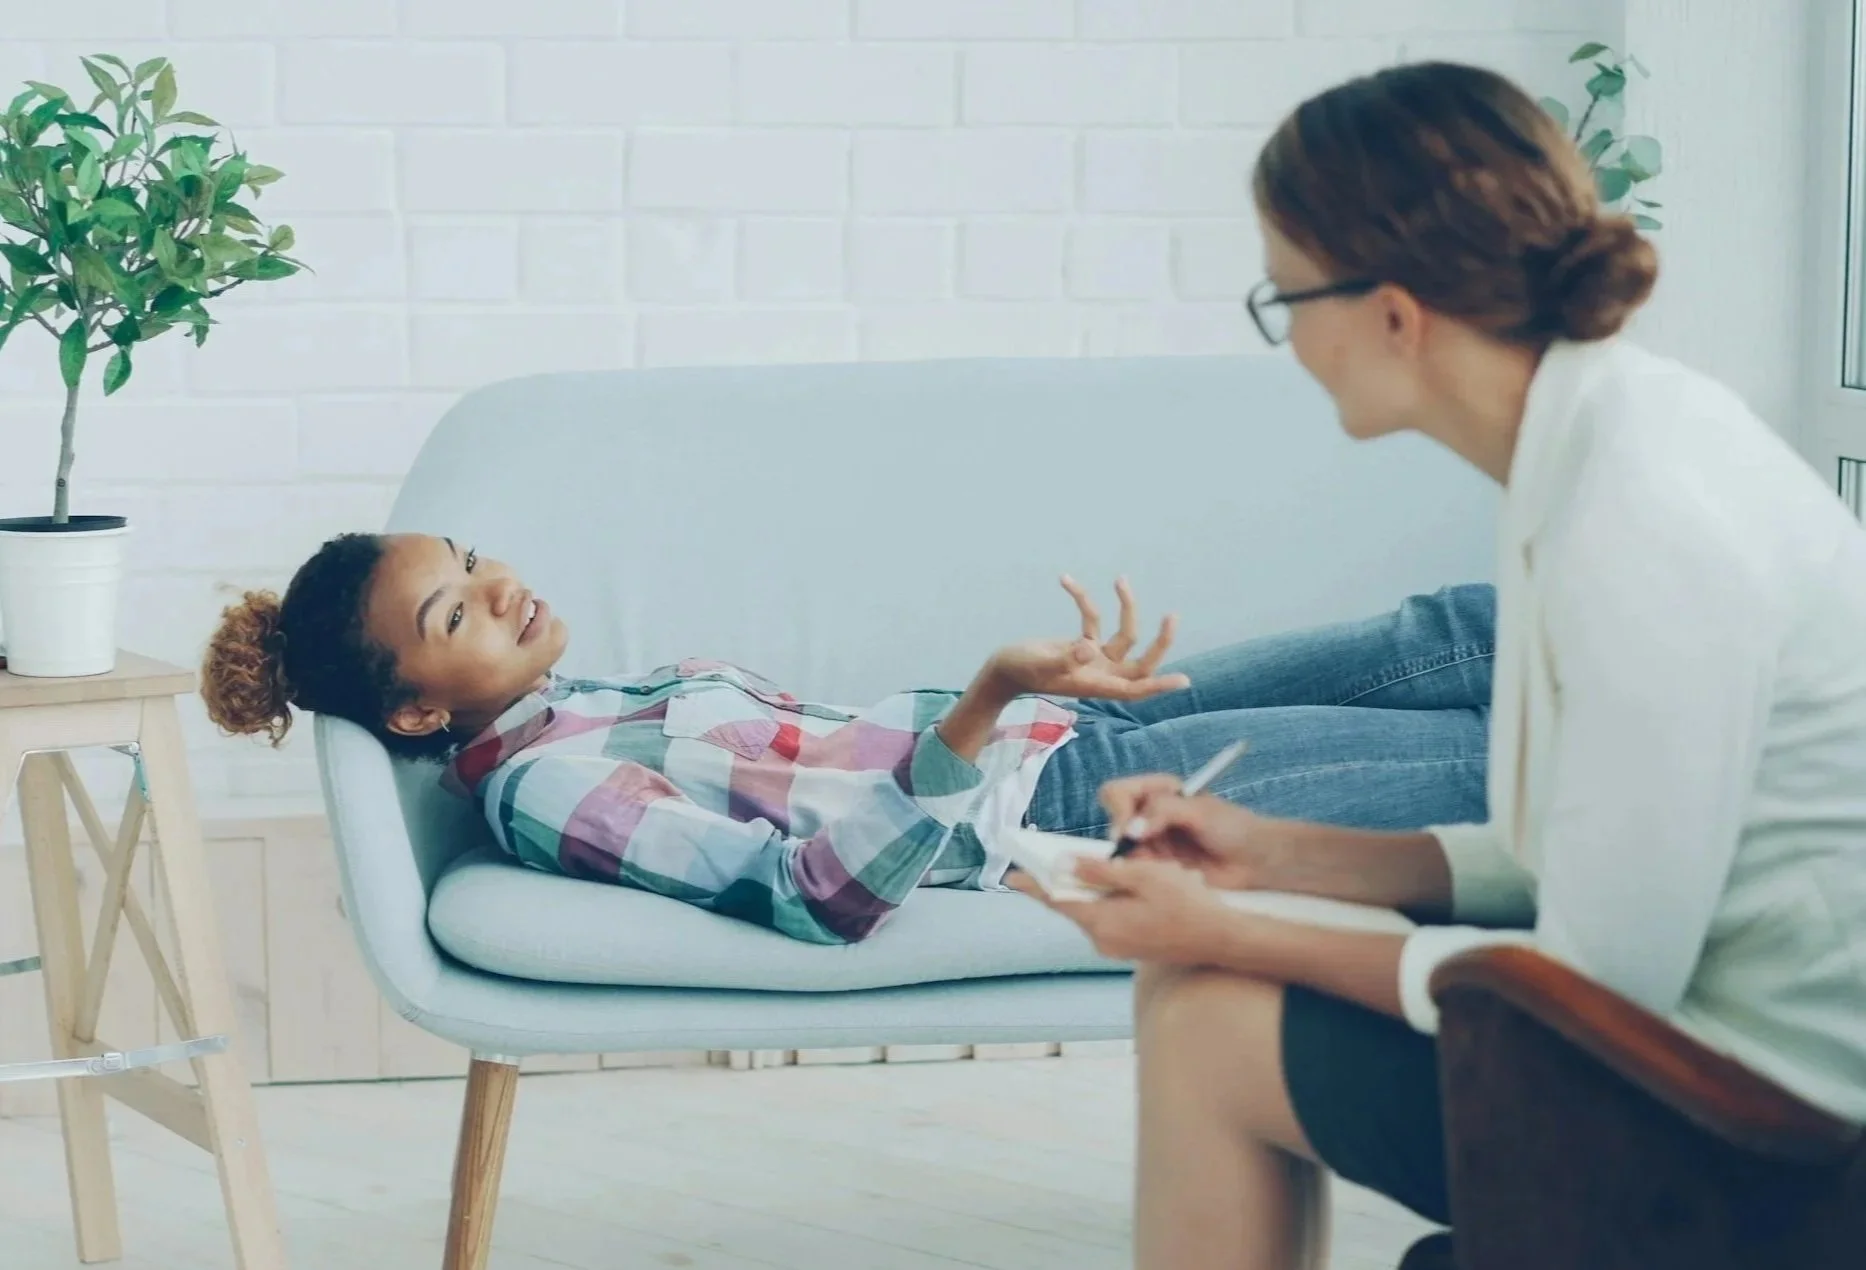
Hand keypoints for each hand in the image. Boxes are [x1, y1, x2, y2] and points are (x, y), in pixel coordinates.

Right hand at [986, 576, 1189, 701]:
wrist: (1003, 669)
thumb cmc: (1020, 670)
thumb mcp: (1040, 663)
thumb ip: (1066, 658)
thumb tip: (1090, 647)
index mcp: (1096, 684)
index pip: (1135, 688)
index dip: (1159, 685)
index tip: (1184, 681)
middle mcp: (1101, 672)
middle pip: (1140, 661)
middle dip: (1158, 641)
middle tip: (1171, 617)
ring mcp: (1094, 658)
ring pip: (1122, 634)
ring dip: (1124, 607)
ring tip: (1121, 580)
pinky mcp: (1083, 644)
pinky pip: (1092, 619)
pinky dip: (1082, 600)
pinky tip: (1065, 581)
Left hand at [1009, 855, 1232, 964]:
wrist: (1225, 939)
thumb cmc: (1188, 903)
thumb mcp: (1143, 877)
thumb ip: (1101, 871)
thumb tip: (1063, 864)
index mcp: (1103, 922)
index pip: (1057, 900)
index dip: (1034, 886)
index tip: (1011, 876)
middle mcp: (1105, 940)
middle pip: (1073, 905)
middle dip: (1062, 883)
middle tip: (1048, 861)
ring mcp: (1119, 947)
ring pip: (1093, 912)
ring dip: (1088, 890)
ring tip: (1084, 866)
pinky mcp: (1134, 947)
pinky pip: (1109, 919)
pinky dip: (1106, 901)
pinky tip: (1116, 885)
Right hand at [1100, 778, 1280, 891]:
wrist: (1256, 860)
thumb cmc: (1232, 827)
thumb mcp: (1198, 811)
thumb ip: (1162, 812)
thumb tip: (1130, 830)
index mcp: (1157, 791)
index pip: (1117, 793)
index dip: (1118, 810)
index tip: (1129, 830)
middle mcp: (1149, 815)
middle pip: (1114, 822)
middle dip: (1125, 838)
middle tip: (1143, 851)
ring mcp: (1152, 842)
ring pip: (1123, 851)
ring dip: (1136, 859)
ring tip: (1165, 864)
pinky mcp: (1158, 867)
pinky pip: (1137, 870)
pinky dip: (1145, 873)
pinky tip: (1169, 873)